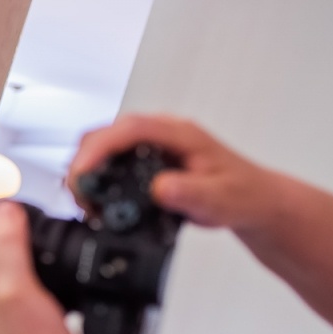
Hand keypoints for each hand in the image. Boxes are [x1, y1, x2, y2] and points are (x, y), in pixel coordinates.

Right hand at [69, 114, 273, 231]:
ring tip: (87, 203)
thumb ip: (191, 193)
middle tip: (80, 197)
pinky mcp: (144, 160)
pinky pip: (109, 161)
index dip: (99, 148)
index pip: (129, 129)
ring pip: (102, 146)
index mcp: (179, 134)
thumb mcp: (220, 199)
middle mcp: (161, 134)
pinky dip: (95, 179)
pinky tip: (97, 201)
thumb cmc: (241, 195)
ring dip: (86, 172)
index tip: (83, 173)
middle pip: (105, 134)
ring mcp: (150, 145)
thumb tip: (160, 188)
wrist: (251, 200)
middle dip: (83, 164)